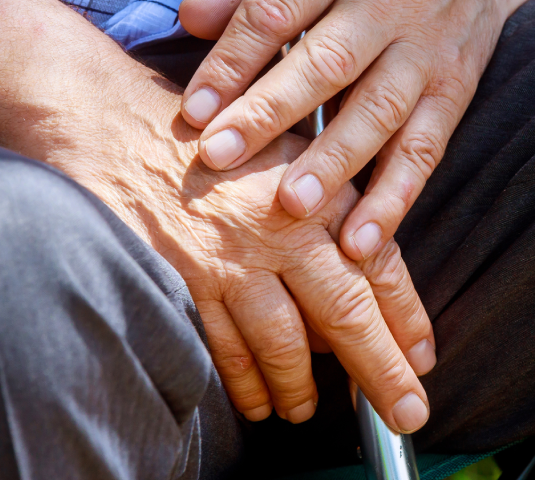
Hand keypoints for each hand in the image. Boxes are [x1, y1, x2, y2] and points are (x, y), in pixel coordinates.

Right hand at [24, 73, 436, 432]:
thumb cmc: (208, 135)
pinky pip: (223, 348)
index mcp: (314, 191)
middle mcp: (278, 228)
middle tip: (405, 412)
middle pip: (344, 314)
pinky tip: (258, 402)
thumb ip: (328, 203)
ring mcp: (228, 259)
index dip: (406, 317)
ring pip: (282, 344)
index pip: (379, 264)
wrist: (112, 122)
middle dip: (380, 371)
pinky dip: (245, 383)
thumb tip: (363, 275)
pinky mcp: (182, 281)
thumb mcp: (285, 147)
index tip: (422, 356)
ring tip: (309, 410)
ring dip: (302, 387)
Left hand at [178, 0, 507, 261]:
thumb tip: (191, 19)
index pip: (277, 9)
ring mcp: (427, 49)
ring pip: (378, 111)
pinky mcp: (455, 92)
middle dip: (270, 114)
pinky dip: (393, 199)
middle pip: (327, 62)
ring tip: (292, 207)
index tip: (194, 113)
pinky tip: (361, 242)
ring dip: (334, 164)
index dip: (232, 62)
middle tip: (220, 159)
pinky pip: (423, 150)